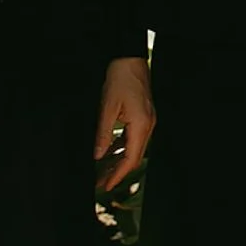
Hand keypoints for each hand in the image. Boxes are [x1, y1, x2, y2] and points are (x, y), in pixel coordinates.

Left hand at [94, 56, 154, 191]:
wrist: (130, 59)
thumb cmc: (120, 79)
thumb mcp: (107, 108)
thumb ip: (103, 134)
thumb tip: (97, 155)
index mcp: (141, 125)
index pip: (131, 158)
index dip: (118, 174)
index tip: (106, 186)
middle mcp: (148, 125)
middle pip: (135, 156)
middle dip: (118, 172)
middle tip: (101, 183)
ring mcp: (147, 120)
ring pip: (134, 148)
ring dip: (119, 160)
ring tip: (103, 171)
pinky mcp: (143, 116)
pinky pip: (134, 138)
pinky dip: (122, 148)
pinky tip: (110, 152)